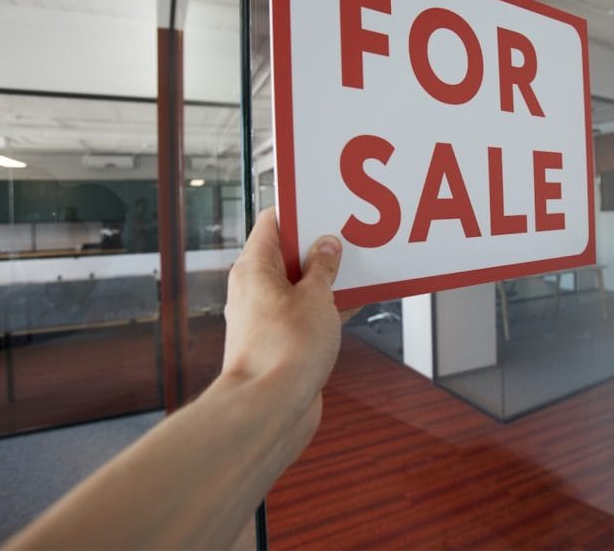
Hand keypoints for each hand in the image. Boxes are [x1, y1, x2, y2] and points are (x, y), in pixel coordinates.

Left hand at [221, 208, 345, 407]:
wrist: (271, 409)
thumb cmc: (284, 352)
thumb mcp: (316, 297)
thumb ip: (324, 269)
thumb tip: (326, 248)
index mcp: (254, 268)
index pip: (272, 223)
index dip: (299, 211)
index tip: (325, 205)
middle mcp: (255, 291)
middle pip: (288, 255)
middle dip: (319, 247)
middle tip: (350, 236)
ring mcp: (267, 318)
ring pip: (300, 287)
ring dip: (327, 280)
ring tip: (359, 269)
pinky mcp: (281, 344)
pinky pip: (306, 315)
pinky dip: (328, 308)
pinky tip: (354, 306)